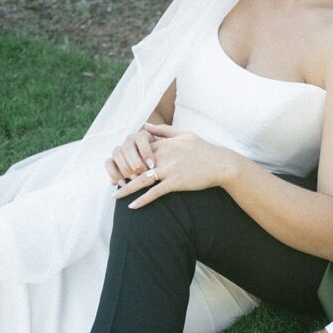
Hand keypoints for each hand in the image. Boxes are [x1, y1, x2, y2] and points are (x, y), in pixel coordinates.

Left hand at [112, 123, 233, 208]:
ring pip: (142, 180)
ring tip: (115, 195)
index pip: (139, 150)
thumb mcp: (183, 134)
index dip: (127, 159)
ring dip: (127, 189)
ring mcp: (169, 169)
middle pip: (136, 165)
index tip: (118, 166)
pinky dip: (143, 199)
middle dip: (122, 174)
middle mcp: (164, 156)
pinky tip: (132, 206)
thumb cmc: (203, 149)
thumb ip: (163, 131)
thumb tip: (145, 126)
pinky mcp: (176, 182)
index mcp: (164, 144)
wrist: (220, 163)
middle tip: (111, 182)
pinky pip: (155, 192)